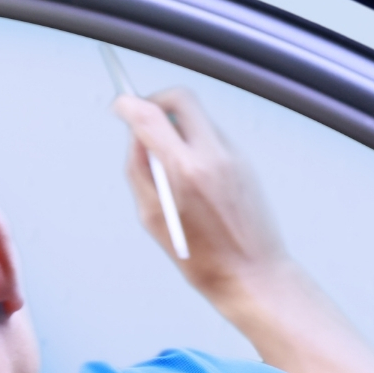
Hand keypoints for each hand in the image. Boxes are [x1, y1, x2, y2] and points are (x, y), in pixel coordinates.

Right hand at [111, 88, 293, 316]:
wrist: (253, 275)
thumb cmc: (205, 260)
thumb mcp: (154, 219)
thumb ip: (140, 172)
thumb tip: (136, 139)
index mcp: (185, 172)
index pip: (150, 115)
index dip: (127, 104)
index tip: (120, 105)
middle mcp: (213, 156)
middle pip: (181, 98)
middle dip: (156, 101)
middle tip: (145, 120)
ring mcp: (234, 156)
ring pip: (199, 117)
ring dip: (178, 126)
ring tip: (170, 161)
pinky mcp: (246, 162)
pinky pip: (214, 136)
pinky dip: (196, 143)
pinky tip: (193, 174)